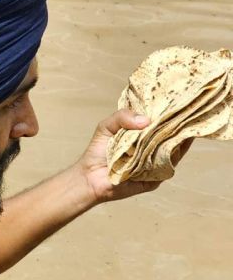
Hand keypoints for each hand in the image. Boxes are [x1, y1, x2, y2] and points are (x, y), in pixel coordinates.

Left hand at [76, 109, 191, 203]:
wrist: (89, 177)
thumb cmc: (97, 151)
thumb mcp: (107, 126)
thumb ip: (122, 117)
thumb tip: (146, 120)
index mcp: (143, 135)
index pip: (161, 123)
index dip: (170, 112)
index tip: (182, 99)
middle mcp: (152, 149)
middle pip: (172, 136)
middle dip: (181, 124)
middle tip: (191, 110)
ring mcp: (154, 164)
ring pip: (174, 151)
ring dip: (181, 139)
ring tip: (188, 124)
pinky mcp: (153, 180)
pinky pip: (166, 168)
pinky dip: (172, 157)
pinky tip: (177, 146)